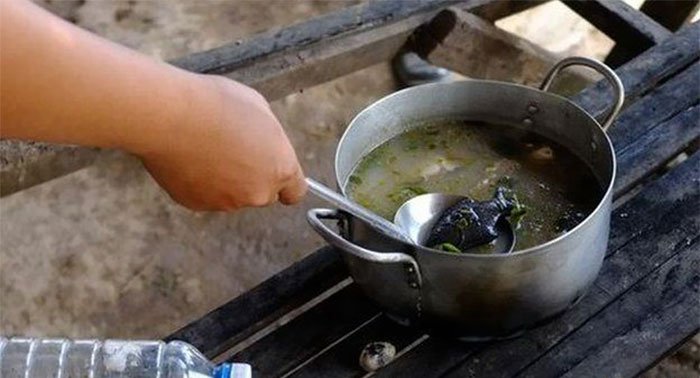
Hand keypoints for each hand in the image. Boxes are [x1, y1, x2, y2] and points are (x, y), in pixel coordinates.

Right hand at [138, 75, 306, 210]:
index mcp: (280, 168)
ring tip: (206, 148)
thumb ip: (268, 137)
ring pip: (232, 194)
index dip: (285, 181)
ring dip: (225, 179)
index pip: (294, 192)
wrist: (170, 117)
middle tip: (231, 148)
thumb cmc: (214, 105)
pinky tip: (190, 157)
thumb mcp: (258, 107)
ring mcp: (227, 202)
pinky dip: (200, 182)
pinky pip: (204, 195)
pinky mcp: (197, 205)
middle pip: (261, 192)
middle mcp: (257, 192)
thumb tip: (263, 143)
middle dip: (251, 176)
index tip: (275, 174)